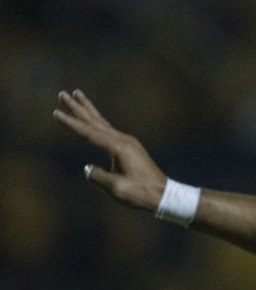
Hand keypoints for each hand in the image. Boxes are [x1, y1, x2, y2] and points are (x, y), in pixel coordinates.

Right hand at [53, 89, 166, 210]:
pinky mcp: (130, 147)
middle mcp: (123, 140)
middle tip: (62, 94)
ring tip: (76, 94)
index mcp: (119, 148)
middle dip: (77, 107)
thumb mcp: (118, 189)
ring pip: (102, 122)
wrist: (164, 195)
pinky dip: (98, 121)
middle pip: (95, 120)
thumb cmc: (142, 193)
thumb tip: (87, 169)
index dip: (72, 123)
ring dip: (88, 109)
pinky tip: (94, 119)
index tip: (56, 113)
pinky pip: (109, 130)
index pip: (89, 133)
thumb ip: (99, 178)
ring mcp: (127, 142)